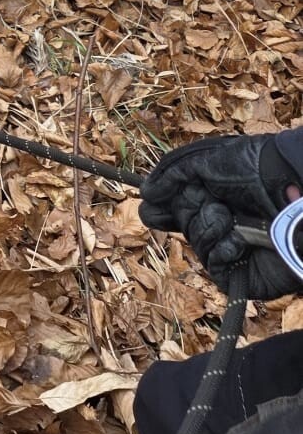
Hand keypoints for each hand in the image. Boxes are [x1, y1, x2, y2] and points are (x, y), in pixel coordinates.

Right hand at [140, 134, 302, 299]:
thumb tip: (145, 194)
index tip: (158, 199)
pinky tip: (239, 241)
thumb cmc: (251, 168)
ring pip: (196, 244)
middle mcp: (214, 221)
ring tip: (232, 218)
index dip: (160, 206)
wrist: (290, 188)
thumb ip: (170, 175)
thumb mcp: (203, 160)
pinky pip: (214, 266)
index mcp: (205, 196)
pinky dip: (223, 250)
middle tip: (214, 199)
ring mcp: (228, 248)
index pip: (165, 209)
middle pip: (178, 224)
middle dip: (191, 209)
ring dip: (210, 227)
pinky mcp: (241, 273)